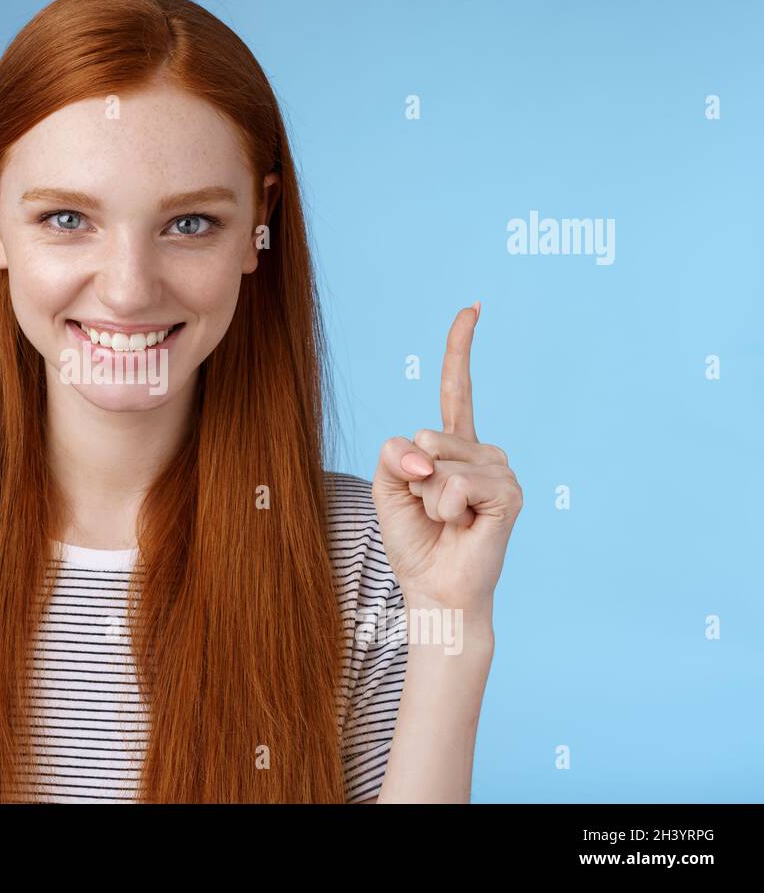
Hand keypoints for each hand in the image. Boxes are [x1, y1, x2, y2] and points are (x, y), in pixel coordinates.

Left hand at [371, 302, 522, 618]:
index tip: (473, 307)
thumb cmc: (413, 540)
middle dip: (412, 477)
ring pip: (439, 462)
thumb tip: (425, 454)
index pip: (456, 388)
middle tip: (429, 509)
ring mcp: (499, 470)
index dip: (460, 348)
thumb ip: (393, 454)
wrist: (433, 587)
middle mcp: (481, 452)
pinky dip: (444, 508)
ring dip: (428, 499)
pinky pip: (455, 484)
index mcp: (452, 446)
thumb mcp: (386, 487)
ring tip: (447, 521)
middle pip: (426, 435)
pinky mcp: (509, 493)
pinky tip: (462, 526)